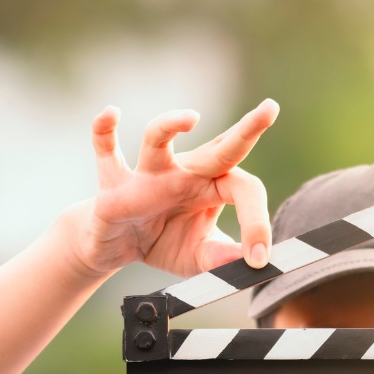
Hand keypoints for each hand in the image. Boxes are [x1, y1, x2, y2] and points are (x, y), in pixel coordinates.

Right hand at [67, 99, 278, 278]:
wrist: (117, 247)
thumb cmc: (164, 242)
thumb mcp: (197, 256)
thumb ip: (220, 258)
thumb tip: (248, 264)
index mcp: (213, 187)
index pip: (244, 191)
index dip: (256, 223)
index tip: (259, 259)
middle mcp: (185, 172)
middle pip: (219, 147)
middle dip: (246, 128)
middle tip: (270, 109)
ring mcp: (149, 173)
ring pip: (157, 140)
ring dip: (171, 125)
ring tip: (191, 118)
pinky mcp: (114, 182)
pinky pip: (106, 149)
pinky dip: (103, 131)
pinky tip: (110, 113)